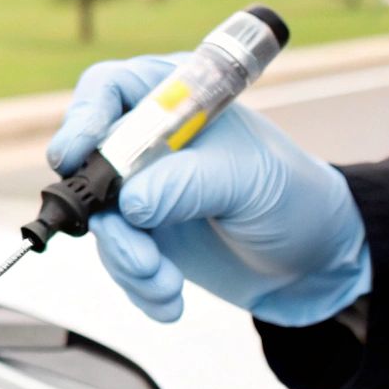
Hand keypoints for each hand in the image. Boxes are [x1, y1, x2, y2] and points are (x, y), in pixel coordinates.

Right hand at [47, 54, 371, 326]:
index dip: (83, 116)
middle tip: (140, 253)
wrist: (314, 260)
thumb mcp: (247, 181)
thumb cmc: (293, 197)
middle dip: (107, 217)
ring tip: (166, 283)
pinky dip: (139, 286)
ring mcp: (143, 190)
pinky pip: (117, 259)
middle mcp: (148, 142)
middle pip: (87, 162)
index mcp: (175, 101)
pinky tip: (170, 299)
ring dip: (127, 261)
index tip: (74, 155)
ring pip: (100, 221)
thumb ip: (187, 185)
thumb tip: (131, 202)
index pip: (109, 89)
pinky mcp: (145, 235)